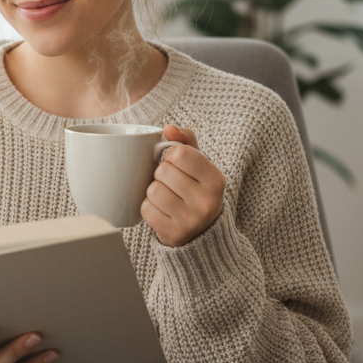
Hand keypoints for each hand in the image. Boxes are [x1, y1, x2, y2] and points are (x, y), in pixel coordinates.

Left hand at [141, 125, 225, 246]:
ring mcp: (191, 221)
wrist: (201, 233)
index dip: (171, 156)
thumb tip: (168, 128)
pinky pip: (146, 209)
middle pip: (163, 171)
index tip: (177, 165)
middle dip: (161, 175)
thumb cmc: (195, 190)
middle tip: (172, 184)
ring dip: (154, 192)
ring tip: (167, 198)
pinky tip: (162, 211)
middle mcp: (207, 202)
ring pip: (153, 190)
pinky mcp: (173, 234)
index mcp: (216, 180)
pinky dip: (149, 208)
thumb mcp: (199, 166)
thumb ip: (185, 142)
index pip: (180, 153)